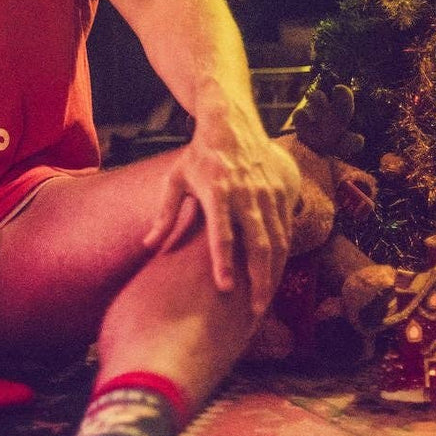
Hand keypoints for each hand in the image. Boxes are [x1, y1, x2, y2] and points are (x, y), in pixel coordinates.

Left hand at [142, 110, 300, 315]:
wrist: (232, 124)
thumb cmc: (198, 156)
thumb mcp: (175, 180)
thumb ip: (165, 214)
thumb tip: (149, 245)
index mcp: (216, 191)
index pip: (221, 233)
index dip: (223, 262)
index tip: (224, 288)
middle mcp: (246, 194)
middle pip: (257, 244)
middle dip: (258, 280)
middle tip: (254, 311)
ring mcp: (268, 194)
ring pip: (277, 242)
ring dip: (273, 274)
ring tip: (264, 302)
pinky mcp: (283, 193)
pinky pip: (286, 230)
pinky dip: (283, 256)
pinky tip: (276, 277)